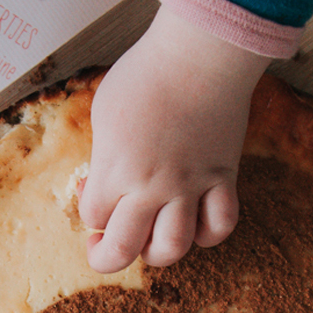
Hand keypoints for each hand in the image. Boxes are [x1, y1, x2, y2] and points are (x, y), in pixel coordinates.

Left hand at [78, 4, 270, 271]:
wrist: (199, 54)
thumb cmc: (146, 73)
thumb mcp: (105, 111)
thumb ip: (105, 154)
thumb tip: (108, 181)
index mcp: (114, 167)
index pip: (93, 216)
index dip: (89, 208)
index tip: (93, 190)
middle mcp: (151, 186)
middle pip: (124, 249)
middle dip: (107, 257)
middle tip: (105, 247)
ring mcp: (190, 185)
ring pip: (174, 247)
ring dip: (157, 253)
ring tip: (152, 239)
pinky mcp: (223, 177)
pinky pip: (220, 225)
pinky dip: (208, 233)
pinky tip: (196, 223)